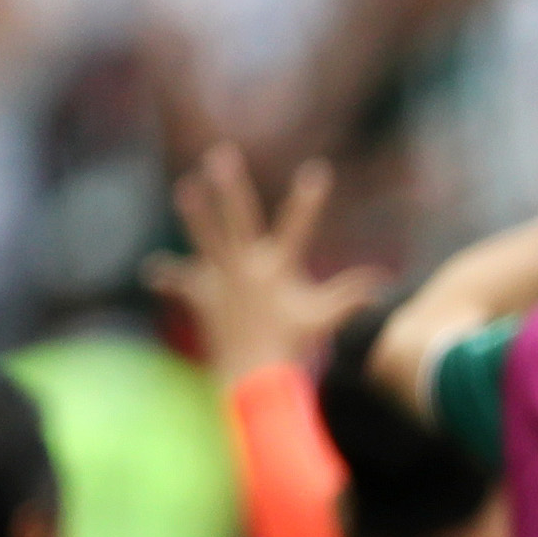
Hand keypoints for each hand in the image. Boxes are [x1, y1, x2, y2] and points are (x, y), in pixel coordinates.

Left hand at [142, 147, 386, 386]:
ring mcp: (221, 280)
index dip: (309, 199)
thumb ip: (351, 295)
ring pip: (205, 238)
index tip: (317, 172)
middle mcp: (247, 266)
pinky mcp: (201, 298)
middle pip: (237, 218)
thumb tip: (384, 280)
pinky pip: (179, 283)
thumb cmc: (293, 347)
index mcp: (278, 267)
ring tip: (185, 188)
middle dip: (229, 187)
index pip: (298, 226)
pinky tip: (153, 271)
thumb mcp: (325, 319)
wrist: (255, 378)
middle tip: (219, 157)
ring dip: (194, 213)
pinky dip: (167, 277)